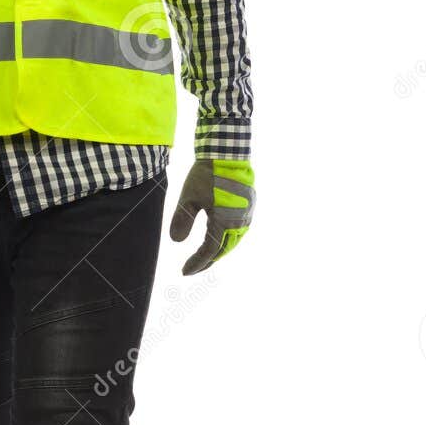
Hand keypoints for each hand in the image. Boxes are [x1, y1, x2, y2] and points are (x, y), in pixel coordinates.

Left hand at [169, 157, 254, 274]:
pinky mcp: (249, 206)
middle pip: (223, 250)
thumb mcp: (188, 197)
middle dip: (207, 262)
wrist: (228, 153)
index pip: (209, 251)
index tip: (184, 271)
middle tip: (192, 269)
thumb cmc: (206, 174)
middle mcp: (240, 222)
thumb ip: (182, 220)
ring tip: (204, 257)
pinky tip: (218, 237)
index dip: (196, 264)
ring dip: (218, 251)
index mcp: (225, 222)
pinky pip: (239, 230)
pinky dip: (227, 239)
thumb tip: (176, 242)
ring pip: (233, 242)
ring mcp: (247, 214)